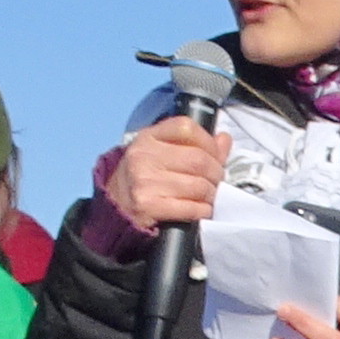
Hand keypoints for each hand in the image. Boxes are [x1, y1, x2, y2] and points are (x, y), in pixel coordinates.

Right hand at [102, 116, 227, 234]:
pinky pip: (190, 208)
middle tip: (217, 181)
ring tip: (210, 196)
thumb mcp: (161, 153)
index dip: (208, 142)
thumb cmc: (144, 178)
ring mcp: (145, 181)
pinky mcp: (148, 206)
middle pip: (198, 159)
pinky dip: (203, 210)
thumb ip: (193, 144)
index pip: (186, 128)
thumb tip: (224, 139)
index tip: (216, 155)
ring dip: (211, 194)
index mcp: (148, 137)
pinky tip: (202, 210)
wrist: (115, 208)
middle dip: (216, 173)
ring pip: (198, 185)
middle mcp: (144, 156)